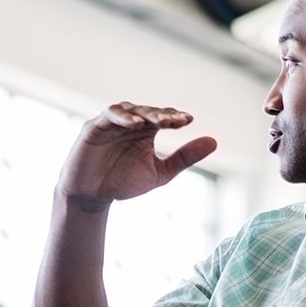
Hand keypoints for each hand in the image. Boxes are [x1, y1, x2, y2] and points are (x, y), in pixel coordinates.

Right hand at [57, 103, 217, 210]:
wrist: (90, 197)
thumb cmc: (122, 183)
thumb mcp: (159, 173)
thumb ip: (184, 158)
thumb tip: (214, 141)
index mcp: (146, 131)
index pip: (164, 117)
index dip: (175, 117)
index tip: (188, 121)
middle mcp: (130, 123)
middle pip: (149, 111)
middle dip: (163, 115)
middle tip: (176, 121)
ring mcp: (112, 123)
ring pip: (130, 109)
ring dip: (144, 113)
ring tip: (158, 121)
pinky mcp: (94, 127)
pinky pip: (109, 116)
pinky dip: (122, 117)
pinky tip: (135, 123)